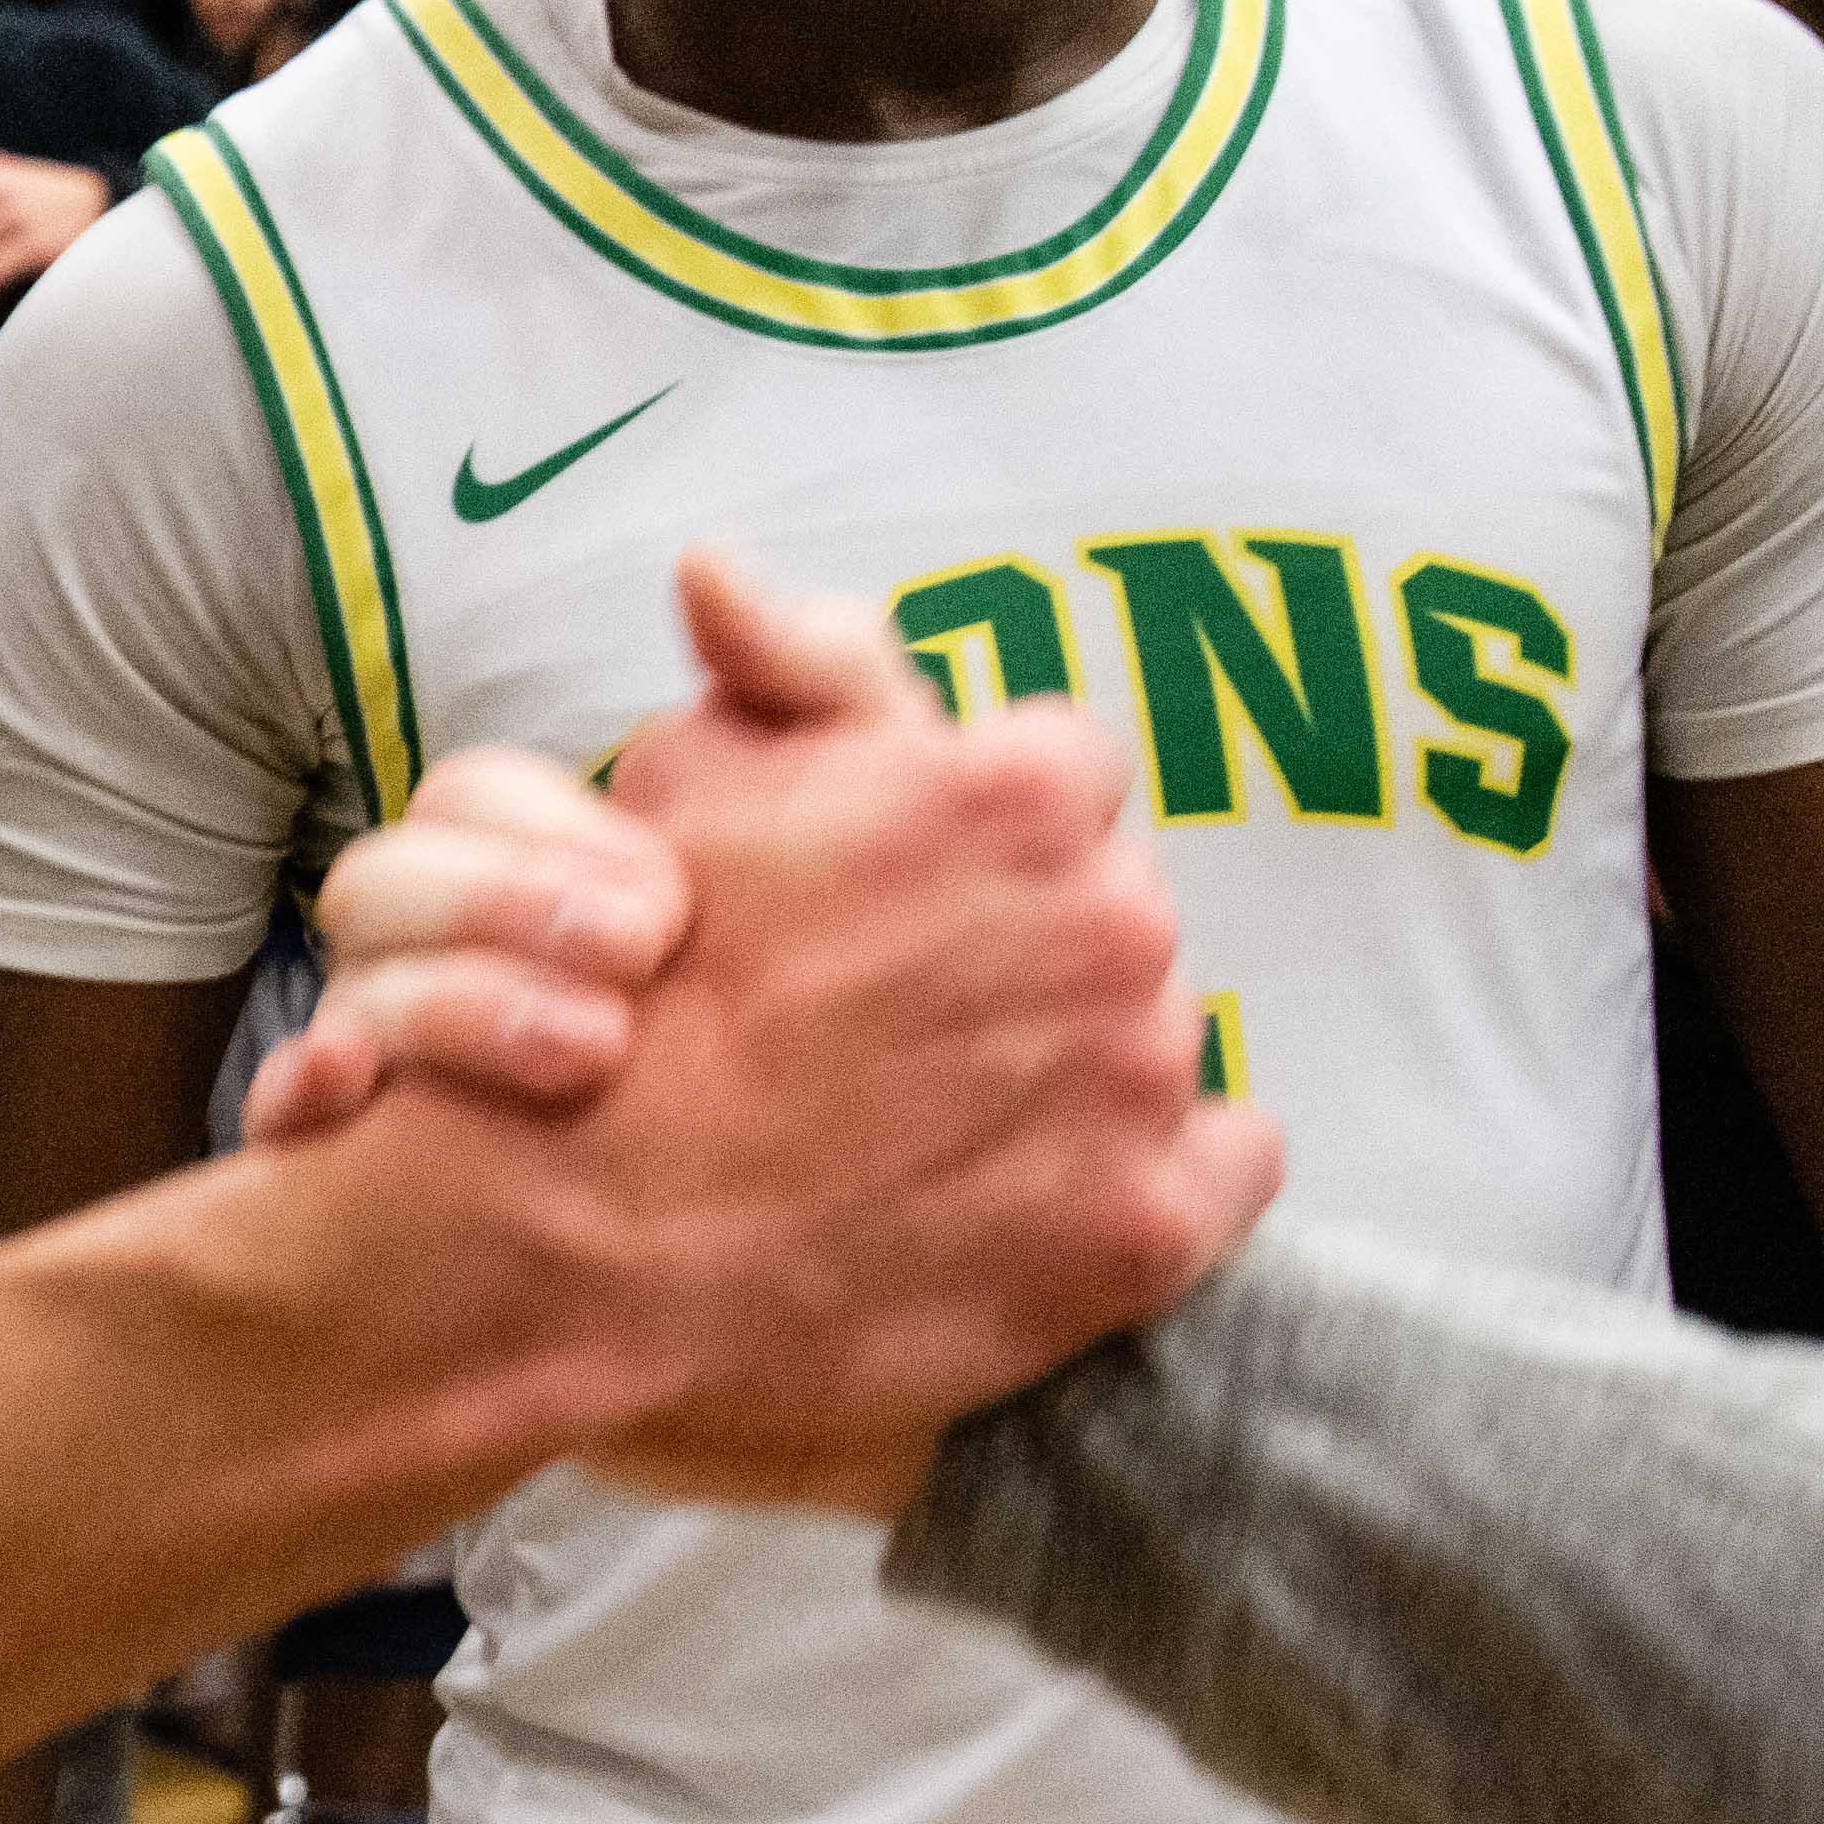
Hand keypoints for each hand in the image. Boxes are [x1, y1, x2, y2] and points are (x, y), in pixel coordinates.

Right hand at [313, 557, 1272, 1513]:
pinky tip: (1029, 1191)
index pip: (1067, 772)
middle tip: (900, 1019)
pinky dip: (1153, 1173)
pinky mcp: (1146, 1227)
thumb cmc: (634, 1002)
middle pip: (1114, 904)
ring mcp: (1138, 1081)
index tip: (901, 897)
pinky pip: (1229, 1161)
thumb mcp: (683, 778)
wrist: (594, 1253)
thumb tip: (729, 570)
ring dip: (1074, 1059)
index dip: (974, 833)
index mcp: (1020, 790)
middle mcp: (1113, 920)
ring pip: (1157, 1029)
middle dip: (1030, 945)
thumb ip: (782, 664)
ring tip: (934, 1118)